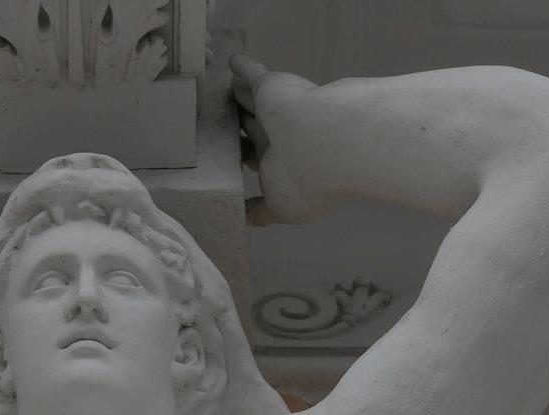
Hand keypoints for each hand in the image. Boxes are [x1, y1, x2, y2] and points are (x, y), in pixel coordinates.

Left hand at [230, 54, 317, 223]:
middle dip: (238, 127)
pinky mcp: (272, 87)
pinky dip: (243, 67)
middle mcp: (281, 138)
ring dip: (239, 97)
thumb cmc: (307, 178)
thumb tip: (244, 217)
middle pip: (253, 130)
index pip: (262, 162)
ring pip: (251, 103)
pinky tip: (231, 61)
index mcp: (283, 166)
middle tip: (216, 123)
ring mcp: (278, 112)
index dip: (248, 160)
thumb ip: (259, 210)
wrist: (331, 141)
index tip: (230, 161)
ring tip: (221, 93)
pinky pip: (252, 74)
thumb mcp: (280, 206)